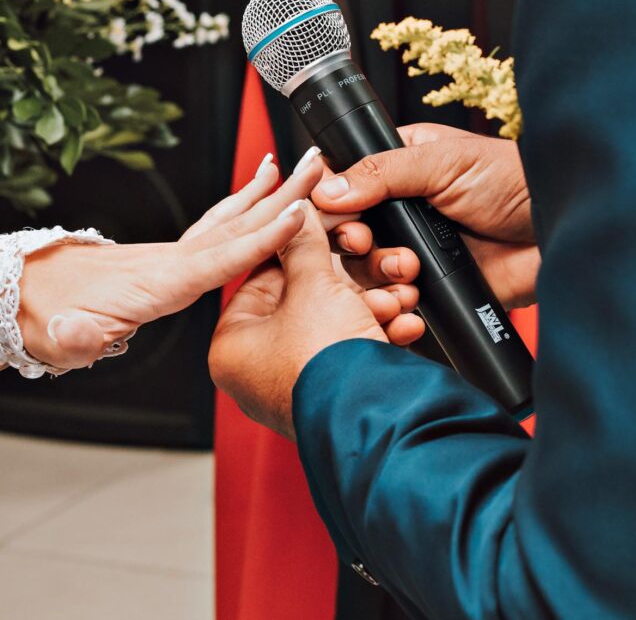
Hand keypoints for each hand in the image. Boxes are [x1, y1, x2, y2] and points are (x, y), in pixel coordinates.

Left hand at [18, 149, 325, 368]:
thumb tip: (76, 333)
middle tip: (316, 164)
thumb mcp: (54, 340)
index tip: (298, 213)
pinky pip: (211, 231)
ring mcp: (164, 257)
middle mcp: (165, 262)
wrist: (13, 295)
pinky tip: (249, 203)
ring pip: (225, 221)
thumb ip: (73, 338)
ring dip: (262, 194)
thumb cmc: (39, 320)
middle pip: (233, 226)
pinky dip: (236, 211)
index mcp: (154, 284)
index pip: (218, 259)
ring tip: (292, 165)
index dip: (260, 239)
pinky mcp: (161, 261)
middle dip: (278, 196)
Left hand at [209, 201, 424, 439]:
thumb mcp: (314, 287)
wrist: (376, 419)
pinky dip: (379, 335)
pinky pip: (351, 353)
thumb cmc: (327, 367)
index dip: (298, 250)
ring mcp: (294, 387)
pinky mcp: (331, 397)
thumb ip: (304, 244)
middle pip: (305, 302)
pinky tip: (403, 323)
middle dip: (352, 281)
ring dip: (374, 305)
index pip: (261, 279)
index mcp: (231, 347)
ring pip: (334, 325)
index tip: (322, 231)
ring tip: (398, 296)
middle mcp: (256, 372)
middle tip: (373, 264)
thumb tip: (297, 216)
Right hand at [312, 123, 539, 309]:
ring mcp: (412, 248)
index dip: (331, 200)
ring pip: (362, 267)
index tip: (332, 211)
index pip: (344, 182)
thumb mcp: (445, 162)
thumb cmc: (516, 182)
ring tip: (408, 266)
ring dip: (375, 269)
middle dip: (351, 239)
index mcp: (399, 168)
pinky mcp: (427, 285)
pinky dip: (391, 300)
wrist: (562, 235)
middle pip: (344, 229)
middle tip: (364, 240)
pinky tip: (410, 293)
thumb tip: (328, 189)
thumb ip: (383, 173)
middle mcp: (400, 210)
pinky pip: (390, 297)